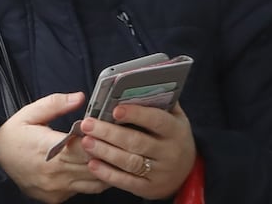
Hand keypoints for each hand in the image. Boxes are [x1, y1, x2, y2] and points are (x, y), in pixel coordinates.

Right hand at [0, 92, 109, 203]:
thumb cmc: (13, 136)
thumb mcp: (30, 113)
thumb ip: (56, 103)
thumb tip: (79, 97)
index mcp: (48, 149)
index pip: (85, 146)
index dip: (100, 137)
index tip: (107, 128)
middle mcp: (54, 172)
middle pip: (94, 165)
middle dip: (108, 153)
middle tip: (118, 140)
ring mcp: (57, 188)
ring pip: (94, 182)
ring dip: (105, 169)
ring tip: (112, 154)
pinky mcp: (57, 198)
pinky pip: (83, 191)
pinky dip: (93, 179)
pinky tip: (96, 167)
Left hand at [79, 102, 196, 199]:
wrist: (185, 172)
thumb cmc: (172, 136)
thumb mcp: (174, 118)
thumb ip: (159, 101)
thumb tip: (137, 83)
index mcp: (175, 130)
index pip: (156, 120)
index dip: (136, 114)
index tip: (114, 109)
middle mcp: (169, 152)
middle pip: (137, 142)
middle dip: (109, 132)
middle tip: (87, 124)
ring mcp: (160, 172)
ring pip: (129, 162)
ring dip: (105, 152)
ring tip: (86, 141)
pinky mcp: (149, 188)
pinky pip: (126, 182)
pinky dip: (108, 173)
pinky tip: (92, 164)